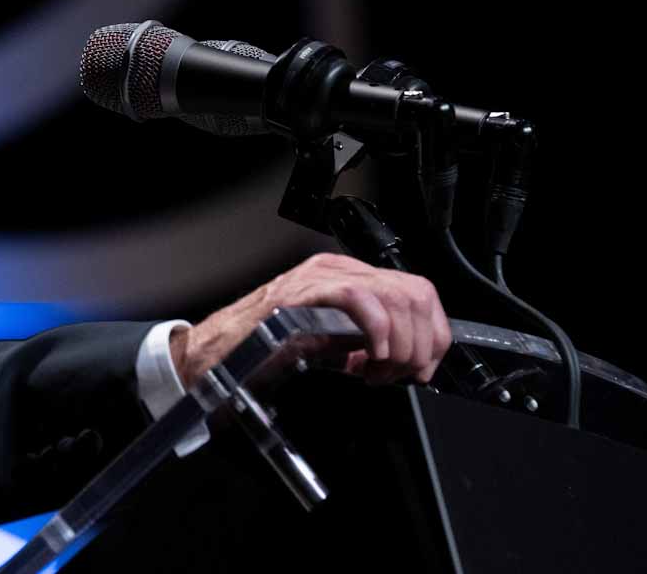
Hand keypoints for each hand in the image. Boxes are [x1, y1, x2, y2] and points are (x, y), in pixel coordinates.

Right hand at [169, 252, 450, 387]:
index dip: (433, 335)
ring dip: (402, 345)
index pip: (417, 292)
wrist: (213, 361)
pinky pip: (361, 298)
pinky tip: (367, 359)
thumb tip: (409, 361)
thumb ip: (366, 345)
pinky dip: (378, 332)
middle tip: (400, 376)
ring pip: (396, 295)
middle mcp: (337, 270)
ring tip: (379, 373)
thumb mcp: (329, 348)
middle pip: (416, 293)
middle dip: (422, 344)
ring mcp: (320, 277)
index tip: (422, 369)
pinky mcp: (304, 292)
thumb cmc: (261, 356)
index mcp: (346, 279)